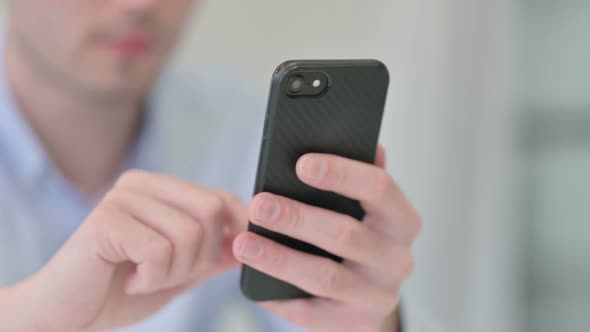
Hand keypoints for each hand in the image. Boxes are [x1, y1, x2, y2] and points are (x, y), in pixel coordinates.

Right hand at [9, 170, 245, 331]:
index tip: (230, 257)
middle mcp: (141, 183)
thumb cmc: (119, 290)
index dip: (237, 229)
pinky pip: (159, 252)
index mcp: (160, 188)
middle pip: (211, 210)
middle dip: (203, 256)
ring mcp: (122, 198)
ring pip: (189, 234)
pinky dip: (150, 279)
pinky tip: (128, 280)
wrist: (66, 315)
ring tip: (143, 278)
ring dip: (173, 272)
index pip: (220, 198)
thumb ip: (212, 255)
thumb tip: (249, 241)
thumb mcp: (179, 271)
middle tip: (171, 274)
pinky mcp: (106, 219)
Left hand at [233, 145, 419, 331]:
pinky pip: (313, 313)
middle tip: (259, 204)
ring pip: (325, 276)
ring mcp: (379, 296)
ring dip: (280, 259)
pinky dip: (282, 298)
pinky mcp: (355, 324)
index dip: (341, 174)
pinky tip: (256, 286)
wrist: (369, 294)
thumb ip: (362, 176)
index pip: (379, 189)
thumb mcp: (367, 207)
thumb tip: (367, 142)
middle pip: (346, 234)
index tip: (301, 164)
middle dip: (297, 218)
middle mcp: (397, 260)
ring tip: (244, 244)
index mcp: (402, 221)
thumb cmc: (361, 236)